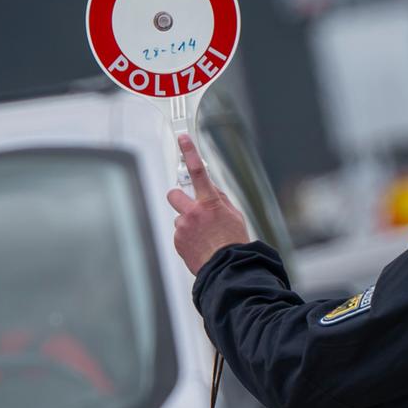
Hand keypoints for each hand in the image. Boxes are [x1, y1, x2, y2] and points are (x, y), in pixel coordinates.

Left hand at [167, 134, 249, 274]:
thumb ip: (220, 200)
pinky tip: (200, 244)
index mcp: (210, 202)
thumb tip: (212, 190)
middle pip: (174, 194)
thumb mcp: (234, 215)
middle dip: (179, 198)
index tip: (183, 139)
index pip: (198, 171)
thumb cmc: (233, 242)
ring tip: (203, 236)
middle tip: (190, 207)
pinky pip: (180, 233)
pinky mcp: (178, 240)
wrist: (227, 267)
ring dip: (188, 223)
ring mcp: (183, 227)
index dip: (190, 152)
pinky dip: (188, 237)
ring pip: (179, 217)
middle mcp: (193, 212)